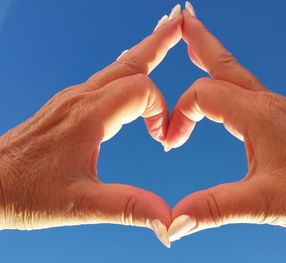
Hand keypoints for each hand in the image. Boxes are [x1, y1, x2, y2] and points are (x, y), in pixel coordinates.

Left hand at [0, 10, 182, 246]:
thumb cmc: (25, 192)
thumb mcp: (81, 206)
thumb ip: (128, 208)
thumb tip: (168, 222)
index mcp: (88, 116)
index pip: (142, 91)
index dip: (162, 112)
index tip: (162, 140)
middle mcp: (81, 98)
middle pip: (130, 60)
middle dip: (160, 41)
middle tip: (183, 20)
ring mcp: (73, 98)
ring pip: (117, 65)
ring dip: (145, 50)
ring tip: (166, 33)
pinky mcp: (69, 105)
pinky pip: (106, 78)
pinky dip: (129, 68)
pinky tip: (135, 70)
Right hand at [166, 9, 285, 241]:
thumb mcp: (265, 203)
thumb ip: (216, 208)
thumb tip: (174, 222)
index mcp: (258, 114)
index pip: (202, 95)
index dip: (178, 115)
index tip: (170, 143)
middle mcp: (265, 104)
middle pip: (223, 63)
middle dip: (199, 41)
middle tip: (179, 20)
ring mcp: (274, 110)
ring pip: (234, 74)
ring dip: (210, 58)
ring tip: (194, 44)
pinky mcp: (279, 121)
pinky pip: (244, 93)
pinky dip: (224, 83)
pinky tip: (222, 91)